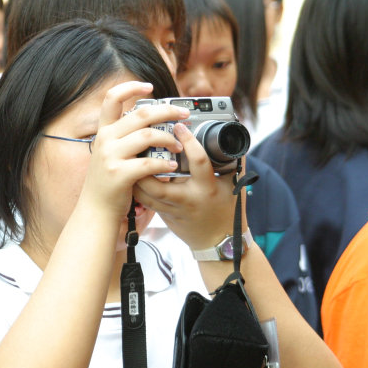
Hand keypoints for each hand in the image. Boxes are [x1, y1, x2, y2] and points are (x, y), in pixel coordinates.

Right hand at [77, 81, 188, 221]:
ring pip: (148, 135)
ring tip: (179, 147)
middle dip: (167, 111)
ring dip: (170, 139)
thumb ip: (124, 137)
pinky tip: (172, 166)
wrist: (95, 210)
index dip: (131, 88)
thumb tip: (149, 120)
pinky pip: (149, 162)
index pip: (112, 98)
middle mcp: (105, 140)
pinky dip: (165, 163)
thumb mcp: (109, 153)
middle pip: (141, 114)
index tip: (149, 86)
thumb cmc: (108, 182)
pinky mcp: (119, 174)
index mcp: (104, 132)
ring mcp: (110, 156)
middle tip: (183, 115)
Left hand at [133, 122, 243, 249]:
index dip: (189, 142)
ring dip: (136, 176)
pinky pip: (145, 201)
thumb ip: (231, 160)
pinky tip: (133, 172)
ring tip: (133, 156)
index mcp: (207, 188)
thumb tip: (229, 134)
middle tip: (141, 145)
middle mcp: (187, 200)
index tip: (180, 126)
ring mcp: (173, 210)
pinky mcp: (164, 215)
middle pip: (157, 184)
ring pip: (145, 194)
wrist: (218, 242)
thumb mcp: (234, 184)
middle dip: (146, 165)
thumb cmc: (227, 210)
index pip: (198, 162)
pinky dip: (137, 186)